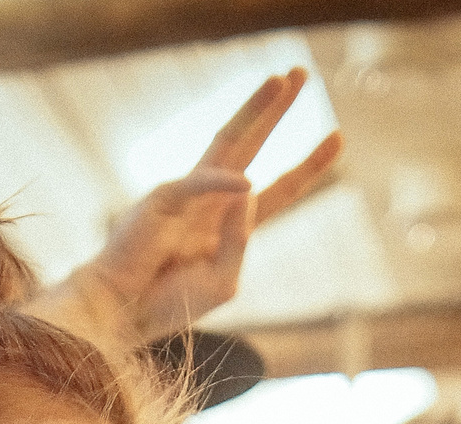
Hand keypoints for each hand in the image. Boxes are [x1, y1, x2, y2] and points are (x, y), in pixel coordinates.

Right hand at [34, 69, 343, 347]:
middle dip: (277, 110)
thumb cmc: (170, 303)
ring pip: (227, 142)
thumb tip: (250, 186)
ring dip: (255, 110)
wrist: (123, 313)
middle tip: (301, 73)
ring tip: (280, 80)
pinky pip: (200, 184)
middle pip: (252, 145)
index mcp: (231, 227)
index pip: (279, 189)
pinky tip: (246, 183)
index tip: (337, 137)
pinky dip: (222, 184)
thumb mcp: (223, 282)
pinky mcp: (162, 198)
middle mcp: (212, 202)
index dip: (308, 165)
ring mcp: (188, 195)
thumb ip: (242, 240)